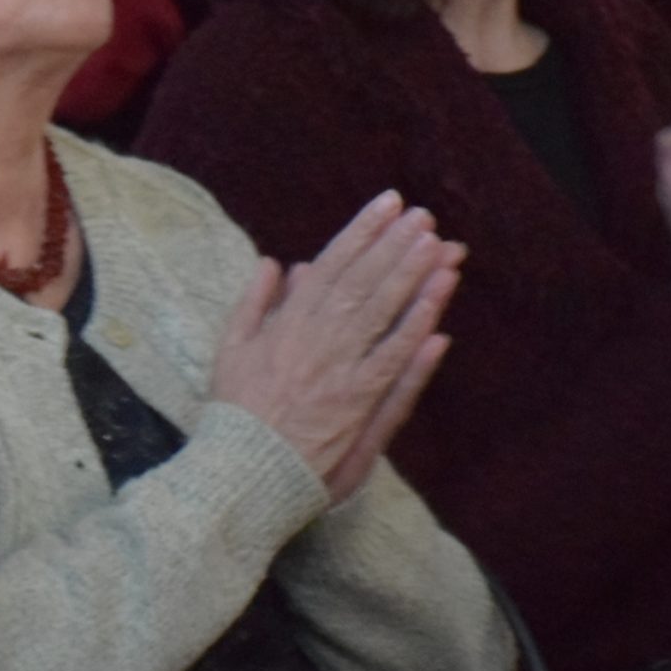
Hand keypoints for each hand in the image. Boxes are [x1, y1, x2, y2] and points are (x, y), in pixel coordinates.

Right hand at [208, 191, 462, 501]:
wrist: (246, 467)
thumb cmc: (235, 409)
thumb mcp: (230, 347)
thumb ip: (254, 302)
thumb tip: (278, 262)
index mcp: (287, 321)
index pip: (331, 265)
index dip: (362, 231)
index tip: (387, 204)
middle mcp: (318, 338)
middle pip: (363, 281)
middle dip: (395, 245)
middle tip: (423, 217)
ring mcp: (343, 369)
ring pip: (383, 313)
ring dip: (413, 277)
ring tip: (440, 247)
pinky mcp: (362, 402)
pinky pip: (394, 359)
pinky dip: (415, 329)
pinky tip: (438, 305)